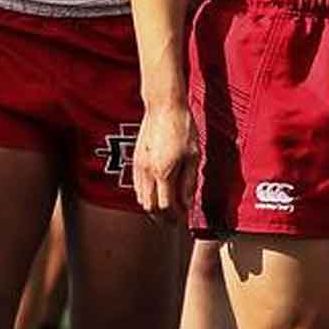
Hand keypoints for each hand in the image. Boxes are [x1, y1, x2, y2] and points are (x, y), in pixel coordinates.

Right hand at [132, 99, 197, 220]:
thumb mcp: (194, 156)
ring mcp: (138, 166)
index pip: (165, 206)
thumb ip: (189, 182)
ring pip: (141, 197)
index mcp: (163, 172)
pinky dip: (145, 195)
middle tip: (174, 221)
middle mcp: (147, 172)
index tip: (183, 220)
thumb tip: (187, 203)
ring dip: (153, 207)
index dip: (174, 217)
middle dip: (162, 217)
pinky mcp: (135, 160)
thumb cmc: (182, 128)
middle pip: (150, 206)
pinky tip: (156, 194)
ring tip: (167, 210)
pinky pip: (137, 185)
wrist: (163, 107)